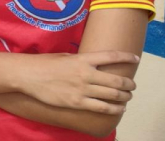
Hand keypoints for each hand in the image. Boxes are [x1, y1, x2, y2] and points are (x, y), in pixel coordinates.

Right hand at [16, 52, 139, 114]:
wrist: (29, 75)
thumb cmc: (45, 63)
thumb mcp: (65, 56)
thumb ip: (81, 60)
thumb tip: (93, 64)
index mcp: (83, 59)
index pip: (111, 57)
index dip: (126, 57)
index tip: (135, 59)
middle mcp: (86, 74)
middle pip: (117, 80)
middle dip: (129, 84)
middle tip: (133, 85)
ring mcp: (83, 90)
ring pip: (113, 95)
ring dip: (125, 97)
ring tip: (128, 97)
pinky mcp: (77, 103)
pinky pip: (102, 108)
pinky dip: (115, 108)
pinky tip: (120, 108)